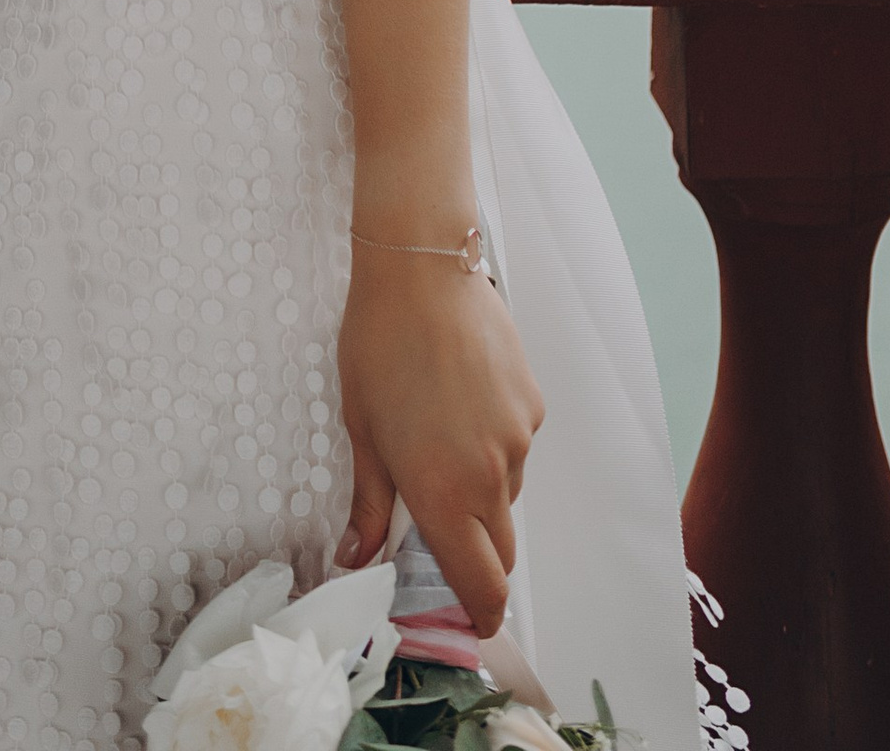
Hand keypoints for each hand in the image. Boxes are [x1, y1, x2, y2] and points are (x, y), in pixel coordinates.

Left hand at [332, 250, 543, 633]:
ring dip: (481, 490)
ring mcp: (519, 440)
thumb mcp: (361, 428)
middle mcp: (490, 478)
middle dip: (475, 552)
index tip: (470, 622)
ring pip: (507, 493)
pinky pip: (518, 446)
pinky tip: (462, 402)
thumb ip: (367, 503)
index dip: (480, 615)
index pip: (481, 586)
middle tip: (437, 523)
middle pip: (500, 548)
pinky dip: (494, 444)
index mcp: (443, 494)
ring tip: (439, 437)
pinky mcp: (534, 405)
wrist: (421, 268)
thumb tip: (355, 558)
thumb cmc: (378, 345)